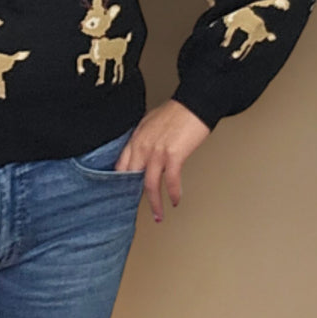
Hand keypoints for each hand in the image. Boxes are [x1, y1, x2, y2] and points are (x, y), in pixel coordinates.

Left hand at [117, 99, 210, 223]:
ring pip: (150, 184)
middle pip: (132, 178)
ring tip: (158, 215)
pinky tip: (175, 201)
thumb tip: (142, 153)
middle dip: (134, 197)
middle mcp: (142, 146)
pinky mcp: (173, 155)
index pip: (121, 165)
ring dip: (155, 203)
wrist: (196, 102)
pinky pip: (171, 180)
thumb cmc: (177, 111)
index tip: (122, 194)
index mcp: (136, 138)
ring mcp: (156, 151)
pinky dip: (173, 193)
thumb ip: (143, 139)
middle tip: (136, 211)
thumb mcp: (151, 122)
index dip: (121, 182)